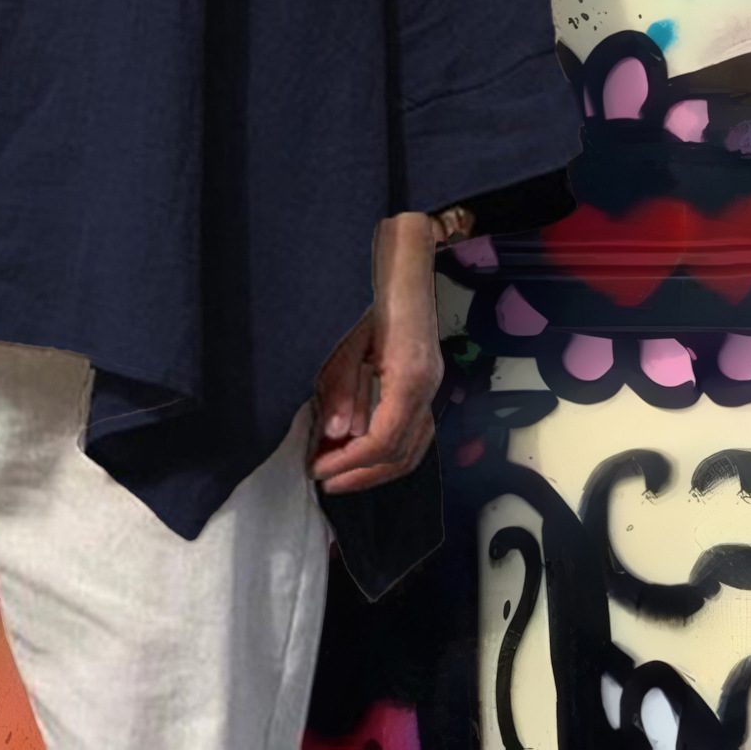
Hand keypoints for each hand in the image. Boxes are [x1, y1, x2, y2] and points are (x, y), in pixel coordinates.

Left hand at [310, 210, 442, 493]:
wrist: (407, 271)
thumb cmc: (374, 300)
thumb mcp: (348, 342)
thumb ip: (342, 387)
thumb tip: (337, 432)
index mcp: (409, 378)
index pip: (384, 441)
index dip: (350, 462)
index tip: (318, 468)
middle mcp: (428, 389)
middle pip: (402, 455)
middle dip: (361, 474)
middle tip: (324, 480)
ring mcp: (432, 389)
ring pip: (413, 450)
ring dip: (374, 468)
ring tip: (338, 473)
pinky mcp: (426, 387)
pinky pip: (413, 434)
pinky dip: (387, 451)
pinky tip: (360, 450)